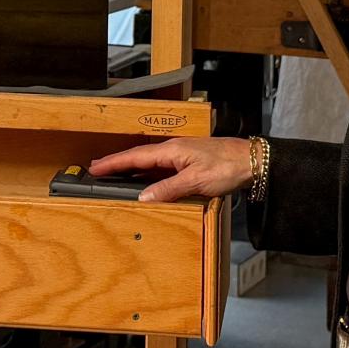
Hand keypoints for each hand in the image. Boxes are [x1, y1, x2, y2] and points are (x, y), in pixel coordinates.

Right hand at [90, 137, 254, 203]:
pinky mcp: (191, 163)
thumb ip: (168, 189)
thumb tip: (144, 197)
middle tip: (97, 170)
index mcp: (172, 150)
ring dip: (132, 169)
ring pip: (150, 163)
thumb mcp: (196, 181)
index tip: (95, 167)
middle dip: (117, 164)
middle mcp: (174, 150)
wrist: (253, 161)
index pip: (135, 157)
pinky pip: (162, 168)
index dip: (114, 163)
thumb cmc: (228, 165)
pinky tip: (147, 182)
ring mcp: (182, 156)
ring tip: (115, 175)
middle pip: (139, 157)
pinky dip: (149, 175)